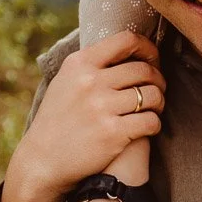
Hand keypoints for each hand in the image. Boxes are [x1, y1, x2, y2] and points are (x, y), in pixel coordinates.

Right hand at [0, 33, 165, 201]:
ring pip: (152, 95)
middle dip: (158, 79)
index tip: (152, 59)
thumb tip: (126, 48)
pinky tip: (149, 126)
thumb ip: (91, 65)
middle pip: (143, 70)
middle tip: (158, 89)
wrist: (42, 161)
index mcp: (79, 64)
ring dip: (159, 102)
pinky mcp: (113, 133)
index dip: (147, 48)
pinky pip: (151, 121)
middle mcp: (90, 81)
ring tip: (155, 108)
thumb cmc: (57, 120)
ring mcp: (102, 107)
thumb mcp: (64, 82)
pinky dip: (155, 123)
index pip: (126, 41)